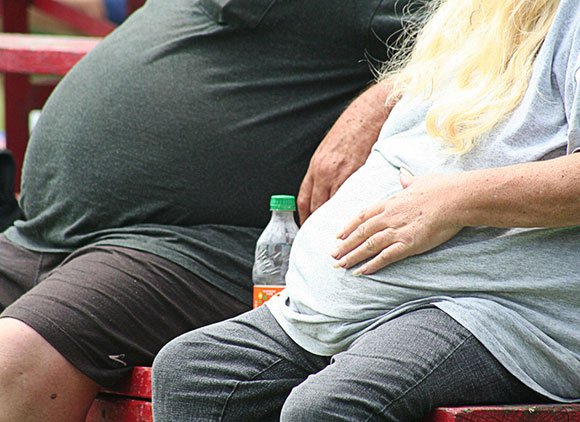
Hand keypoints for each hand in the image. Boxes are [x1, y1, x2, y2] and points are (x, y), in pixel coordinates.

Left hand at [297, 82, 394, 223]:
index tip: (305, 227)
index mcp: (316, 166)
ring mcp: (341, 174)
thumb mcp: (327, 150)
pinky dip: (348, 209)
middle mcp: (324, 172)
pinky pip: (349, 198)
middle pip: (316, 206)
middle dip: (316, 222)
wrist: (367, 116)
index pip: (304, 199)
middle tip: (318, 236)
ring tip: (337, 234)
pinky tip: (352, 219)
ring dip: (332, 218)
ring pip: (332, 205)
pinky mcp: (357, 174)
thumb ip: (323, 170)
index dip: (303, 216)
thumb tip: (322, 188)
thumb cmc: (349, 131)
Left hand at [331, 169, 462, 274]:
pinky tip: (362, 272)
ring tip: (340, 265)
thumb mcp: (421, 181)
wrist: (457, 198)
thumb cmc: (442, 187)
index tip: (338, 235)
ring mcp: (397, 231)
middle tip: (333, 255)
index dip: (349, 226)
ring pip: (368, 246)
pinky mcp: (408, 244)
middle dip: (345, 245)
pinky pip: (385, 257)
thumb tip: (402, 174)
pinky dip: (372, 265)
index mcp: (391, 202)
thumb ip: (408, 181)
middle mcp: (389, 217)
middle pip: (361, 232)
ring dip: (353, 256)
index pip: (363, 215)